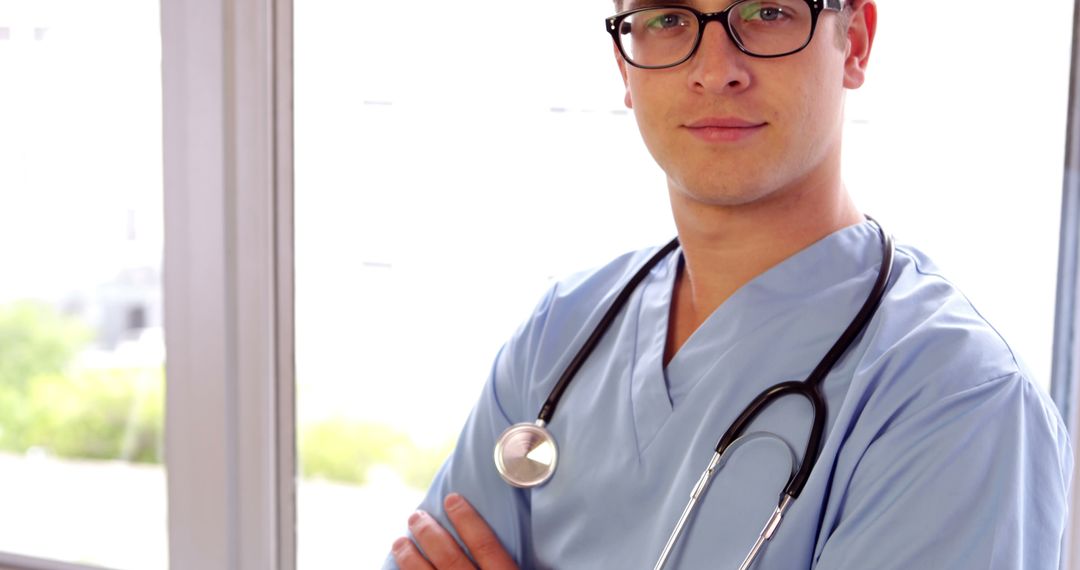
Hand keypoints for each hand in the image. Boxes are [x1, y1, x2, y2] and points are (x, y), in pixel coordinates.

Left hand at [392, 493, 517, 569]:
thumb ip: (526, 560)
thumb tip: (533, 535)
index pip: (484, 545)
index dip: (466, 519)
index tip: (451, 498)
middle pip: (450, 558)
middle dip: (429, 534)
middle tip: (415, 516)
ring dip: (409, 559)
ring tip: (399, 542)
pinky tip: (399, 569)